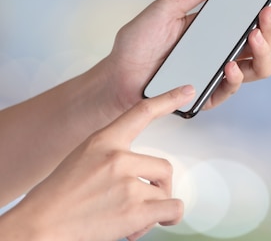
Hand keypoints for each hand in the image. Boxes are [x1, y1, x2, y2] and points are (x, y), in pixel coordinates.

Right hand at [0, 85, 195, 240]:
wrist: (39, 226)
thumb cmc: (58, 198)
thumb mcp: (83, 161)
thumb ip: (114, 159)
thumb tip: (143, 174)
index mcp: (103, 141)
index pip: (141, 112)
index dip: (168, 99)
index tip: (187, 90)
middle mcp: (118, 158)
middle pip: (164, 168)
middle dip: (156, 188)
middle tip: (137, 202)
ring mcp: (127, 184)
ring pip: (165, 193)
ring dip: (154, 208)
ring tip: (129, 217)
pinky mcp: (134, 210)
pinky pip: (173, 208)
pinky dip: (167, 218)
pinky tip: (146, 224)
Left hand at [101, 0, 270, 115]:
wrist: (117, 74)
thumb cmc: (138, 43)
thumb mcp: (165, 9)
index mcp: (215, 31)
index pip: (249, 24)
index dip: (263, 15)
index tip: (267, 3)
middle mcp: (220, 53)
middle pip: (260, 47)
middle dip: (270, 31)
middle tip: (265, 16)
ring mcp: (215, 75)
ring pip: (255, 70)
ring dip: (261, 54)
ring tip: (253, 38)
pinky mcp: (206, 95)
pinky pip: (229, 90)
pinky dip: (234, 78)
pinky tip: (228, 67)